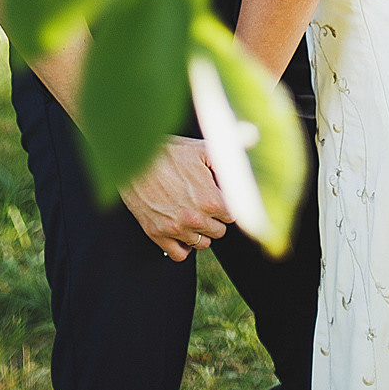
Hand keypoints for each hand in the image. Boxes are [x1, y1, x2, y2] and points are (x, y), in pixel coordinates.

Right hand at [121, 136, 234, 260]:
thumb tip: (254, 134)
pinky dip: (183, 246)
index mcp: (210, 199)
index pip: (233, 216)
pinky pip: (180, 255)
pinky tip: (181, 230)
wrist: (133, 160)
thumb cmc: (168, 152)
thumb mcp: (201, 147)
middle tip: (204, 202)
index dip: (227, 205)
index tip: (219, 196)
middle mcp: (195, 219)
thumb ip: (231, 144)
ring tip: (192, 213)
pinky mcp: (158, 235)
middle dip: (215, 218)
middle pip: (219, 231)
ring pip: (202, 244)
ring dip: (201, 232)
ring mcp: (175, 229)